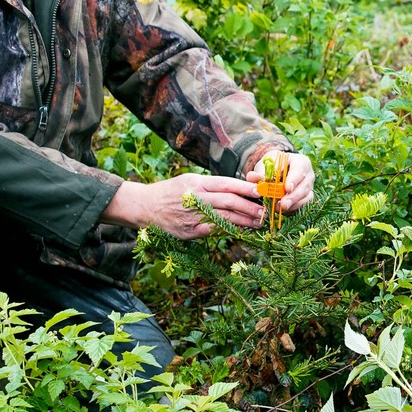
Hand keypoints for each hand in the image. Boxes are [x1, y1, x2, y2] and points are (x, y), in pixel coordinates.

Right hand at [103, 174, 265, 239]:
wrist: (146, 206)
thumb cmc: (171, 191)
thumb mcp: (190, 180)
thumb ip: (211, 185)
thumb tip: (238, 188)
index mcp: (197, 183)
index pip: (226, 184)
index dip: (246, 188)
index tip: (262, 192)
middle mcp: (195, 198)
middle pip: (228, 202)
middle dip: (250, 207)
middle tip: (265, 211)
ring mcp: (192, 216)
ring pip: (224, 218)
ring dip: (244, 221)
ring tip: (258, 222)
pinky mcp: (189, 232)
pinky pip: (213, 231)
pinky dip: (228, 231)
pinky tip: (241, 231)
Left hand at [246, 152, 314, 213]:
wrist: (279, 168)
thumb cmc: (273, 165)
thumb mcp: (266, 164)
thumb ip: (260, 171)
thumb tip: (252, 177)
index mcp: (300, 161)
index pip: (300, 169)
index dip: (294, 179)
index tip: (287, 188)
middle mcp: (308, 174)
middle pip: (304, 186)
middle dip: (293, 197)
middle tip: (283, 205)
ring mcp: (309, 186)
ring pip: (306, 196)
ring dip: (293, 204)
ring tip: (278, 209)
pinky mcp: (306, 196)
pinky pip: (303, 204)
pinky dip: (293, 208)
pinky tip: (281, 210)